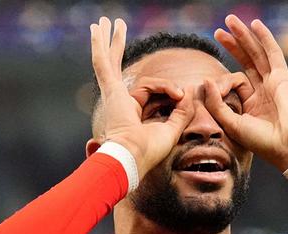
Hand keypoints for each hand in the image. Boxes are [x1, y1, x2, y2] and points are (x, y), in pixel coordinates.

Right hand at [90, 17, 194, 175]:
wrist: (131, 158)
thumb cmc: (147, 152)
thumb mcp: (171, 130)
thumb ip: (180, 113)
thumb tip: (190, 95)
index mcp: (131, 111)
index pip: (152, 89)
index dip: (170, 89)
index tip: (181, 95)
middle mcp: (118, 100)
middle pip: (117, 67)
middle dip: (117, 46)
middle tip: (115, 26)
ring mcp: (112, 95)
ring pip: (111, 62)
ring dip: (111, 40)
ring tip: (107, 20)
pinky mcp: (111, 91)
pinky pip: (104, 64)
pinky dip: (100, 45)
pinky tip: (98, 27)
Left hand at [203, 15, 287, 171]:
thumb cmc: (262, 141)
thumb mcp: (232, 124)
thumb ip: (217, 103)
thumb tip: (206, 80)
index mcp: (251, 104)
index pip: (234, 81)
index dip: (221, 80)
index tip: (209, 82)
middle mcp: (262, 90)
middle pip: (245, 61)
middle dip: (232, 44)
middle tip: (218, 31)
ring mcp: (273, 82)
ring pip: (256, 53)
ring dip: (244, 36)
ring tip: (230, 21)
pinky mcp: (282, 77)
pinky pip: (272, 53)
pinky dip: (264, 37)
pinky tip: (255, 24)